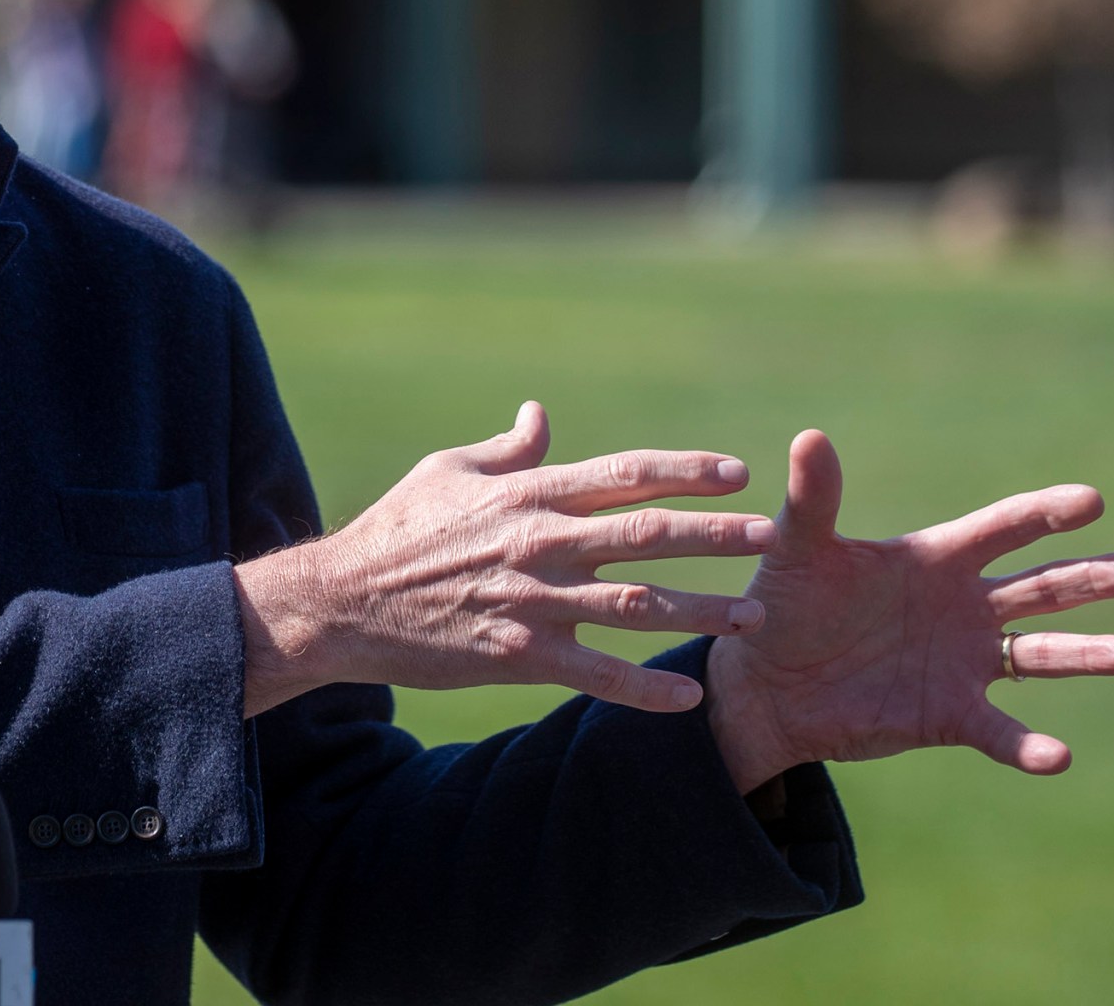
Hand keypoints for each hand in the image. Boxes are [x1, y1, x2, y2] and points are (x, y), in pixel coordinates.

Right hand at [237, 402, 776, 716]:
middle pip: (647, 534)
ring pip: (636, 605)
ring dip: (701, 610)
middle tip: (771, 536)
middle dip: (716, 534)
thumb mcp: (446, 470)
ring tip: (755, 617)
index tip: (736, 471)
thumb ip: (507, 450)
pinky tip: (690, 697)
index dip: (685, 471)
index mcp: (527, 494)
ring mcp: (531, 602)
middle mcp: (539, 543)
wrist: (342, 602)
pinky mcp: (517, 655)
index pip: (623, 474)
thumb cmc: (395, 529)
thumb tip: (542, 416)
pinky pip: (596, 674)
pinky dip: (645, 687)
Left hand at [705, 430, 1113, 793]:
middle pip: (1042, 588)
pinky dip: (1029, 745)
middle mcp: (964, 608)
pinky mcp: (950, 715)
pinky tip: (1058, 756)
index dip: (1045, 514)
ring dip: (1090, 654)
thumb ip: (813, 501)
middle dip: (1092, 578)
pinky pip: (1000, 731)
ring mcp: (964, 662)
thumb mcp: (798, 552)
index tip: (1092, 500)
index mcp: (936, 560)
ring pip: (1041, 656)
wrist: (767, 684)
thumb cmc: (785, 606)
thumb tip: (810, 437)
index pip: (1003, 529)